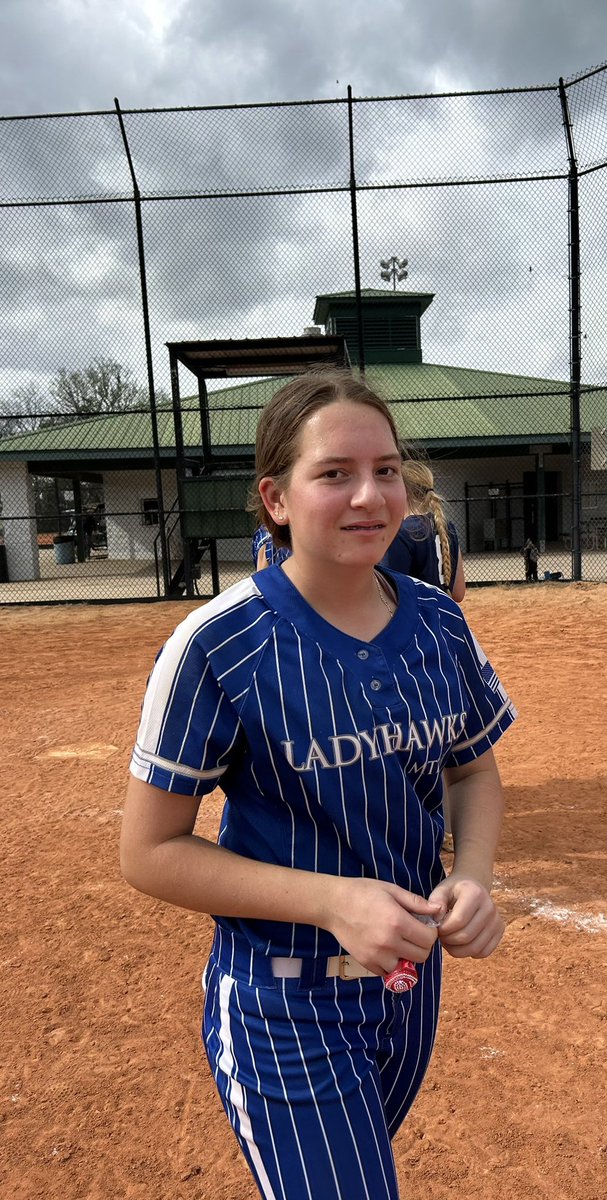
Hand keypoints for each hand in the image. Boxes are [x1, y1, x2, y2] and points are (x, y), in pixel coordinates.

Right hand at [324, 877, 443, 975]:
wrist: (333, 904)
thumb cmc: (363, 892)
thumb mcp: (391, 890)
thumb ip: (416, 903)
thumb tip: (438, 910)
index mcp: (397, 922)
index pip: (429, 939)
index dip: (431, 932)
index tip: (424, 925)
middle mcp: (389, 942)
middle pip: (422, 955)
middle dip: (422, 945)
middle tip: (414, 934)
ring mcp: (377, 955)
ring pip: (407, 966)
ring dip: (407, 955)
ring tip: (399, 941)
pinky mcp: (367, 963)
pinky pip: (388, 971)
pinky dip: (391, 963)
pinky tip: (386, 948)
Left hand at [428, 875, 503, 958]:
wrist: (473, 888)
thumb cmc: (455, 891)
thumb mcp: (442, 889)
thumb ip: (436, 901)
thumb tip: (436, 918)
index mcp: (475, 893)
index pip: (458, 921)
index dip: (443, 929)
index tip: (437, 926)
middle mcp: (490, 907)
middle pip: (466, 936)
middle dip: (448, 940)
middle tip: (441, 935)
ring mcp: (497, 920)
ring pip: (475, 948)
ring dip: (457, 950)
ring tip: (448, 940)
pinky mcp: (500, 931)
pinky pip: (484, 952)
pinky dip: (469, 952)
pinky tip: (461, 943)